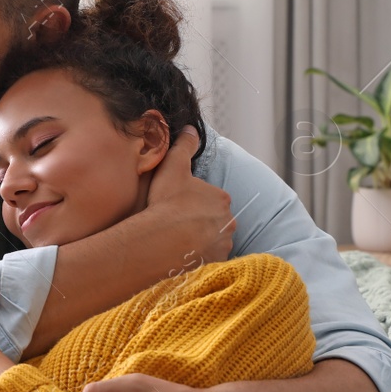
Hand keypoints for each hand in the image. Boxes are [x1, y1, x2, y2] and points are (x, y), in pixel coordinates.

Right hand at [145, 125, 233, 266]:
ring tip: (179, 243)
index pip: (212, 199)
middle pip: (215, 221)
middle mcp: (229, 222)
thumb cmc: (167, 204)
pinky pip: (209, 258)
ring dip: (201, 241)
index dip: (194, 202)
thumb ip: (184, 145)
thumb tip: (191, 128)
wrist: (161, 242)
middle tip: (177, 225)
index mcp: (222, 198)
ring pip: (213, 240)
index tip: (178, 207)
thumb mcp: (173, 167)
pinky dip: (199, 257)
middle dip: (200, 223)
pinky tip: (182, 256)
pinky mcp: (216, 263)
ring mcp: (224, 244)